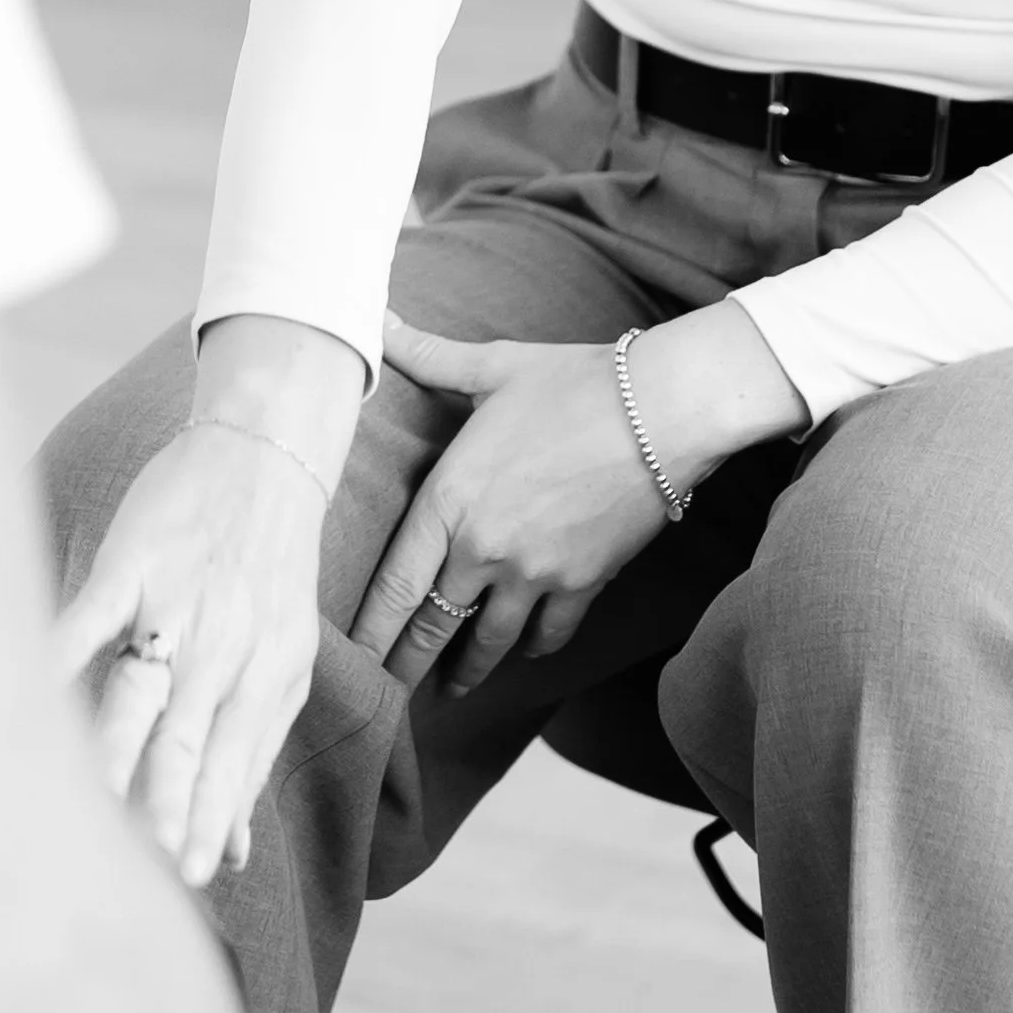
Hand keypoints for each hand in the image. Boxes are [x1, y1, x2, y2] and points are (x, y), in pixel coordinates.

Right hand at [57, 424, 325, 890]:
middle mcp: (226, 644)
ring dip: (119, 747)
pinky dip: (64, 651)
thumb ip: (255, 754)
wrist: (265, 452)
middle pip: (192, 737)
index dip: (214, 820)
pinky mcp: (133, 560)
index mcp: (266, 673)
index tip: (194, 880)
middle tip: (157, 863)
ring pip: (141, 687)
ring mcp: (177, 601)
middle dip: (174, 802)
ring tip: (98, 801)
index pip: (234, 762)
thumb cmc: (269, 572)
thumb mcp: (283, 662)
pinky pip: (92, 614)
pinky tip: (39, 690)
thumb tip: (239, 854)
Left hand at [351, 321, 669, 695]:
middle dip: (406, 664)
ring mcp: (533, 574)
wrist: (662, 411)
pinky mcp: (581, 584)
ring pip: (487, 642)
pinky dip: (531, 648)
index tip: (351, 661)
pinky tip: (522, 652)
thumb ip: (429, 356)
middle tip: (387, 693)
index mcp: (449, 498)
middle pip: (431, 626)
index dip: (368, 633)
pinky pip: (547, 635)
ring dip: (467, 670)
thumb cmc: (574, 382)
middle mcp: (482, 548)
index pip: (392, 586)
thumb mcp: (494, 367)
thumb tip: (378, 318)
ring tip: (453, 687)